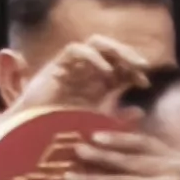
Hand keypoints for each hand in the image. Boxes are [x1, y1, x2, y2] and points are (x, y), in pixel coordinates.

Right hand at [3, 33, 151, 120]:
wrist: (34, 136)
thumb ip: (118, 120)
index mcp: (98, 84)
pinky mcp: (56, 65)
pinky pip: (76, 49)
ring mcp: (72, 66)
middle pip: (112, 50)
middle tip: (143, 67)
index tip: (145, 84)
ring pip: (97, 43)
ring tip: (128, 64)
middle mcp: (87, 72)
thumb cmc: (65, 134)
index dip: (135, 70)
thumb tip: (140, 110)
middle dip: (129, 55)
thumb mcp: (99, 126)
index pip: (121, 66)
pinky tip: (105, 72)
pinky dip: (94, 57)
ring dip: (115, 50)